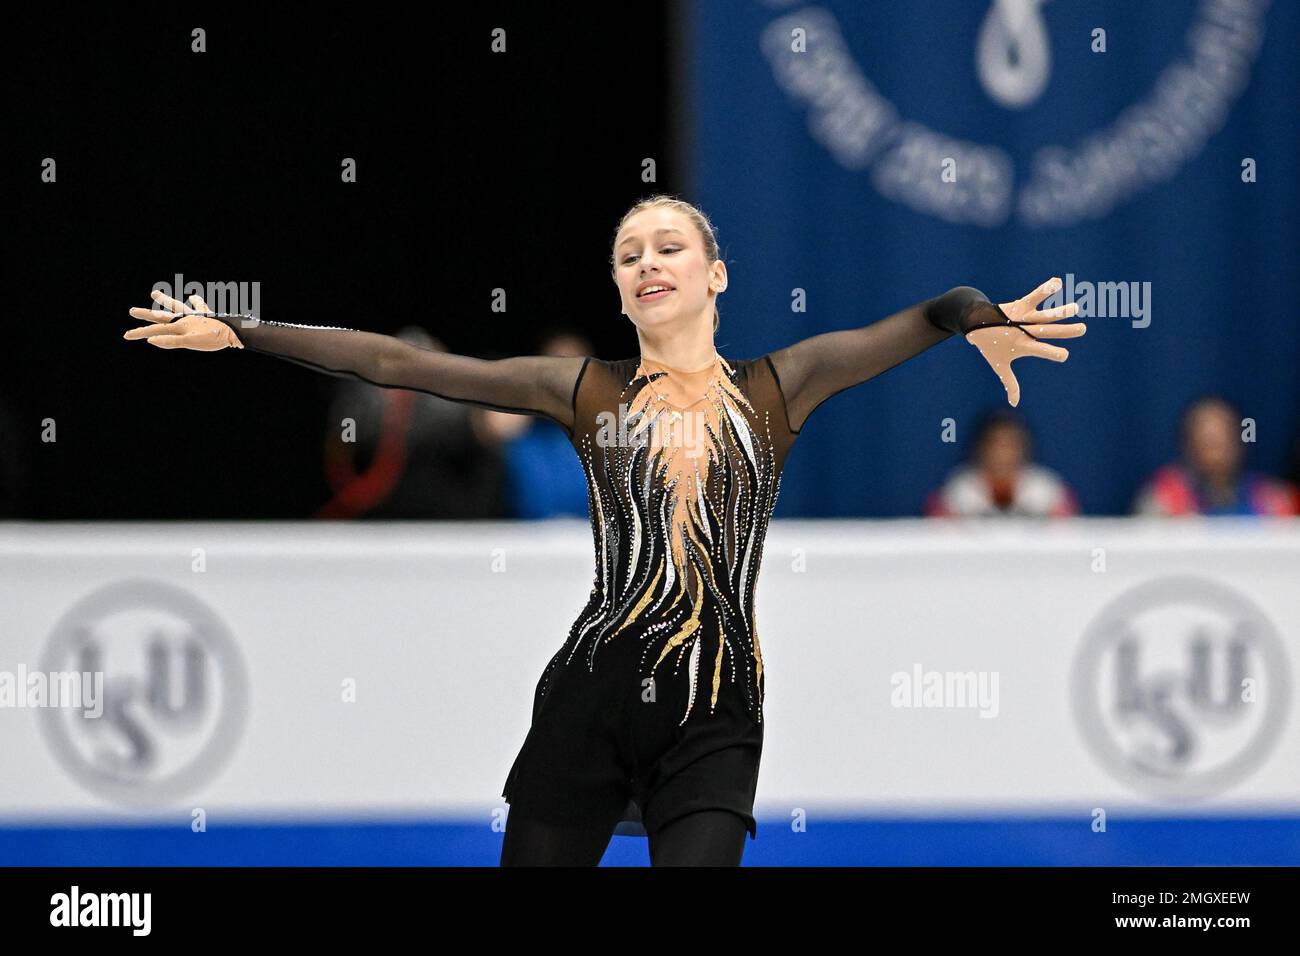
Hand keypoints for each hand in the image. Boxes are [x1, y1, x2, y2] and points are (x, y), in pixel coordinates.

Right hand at [124, 290, 244, 350]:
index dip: (140, 333)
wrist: (234, 331)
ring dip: (165, 300)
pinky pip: (199, 307)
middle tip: (132, 310)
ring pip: (176, 306)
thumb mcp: (189, 342)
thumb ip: (170, 341)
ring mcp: (195, 315)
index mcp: (179, 325)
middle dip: (146, 314)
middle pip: (161, 315)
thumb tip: (150, 340)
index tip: (126, 335)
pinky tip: (193, 297)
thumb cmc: (212, 338)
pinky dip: (195, 302)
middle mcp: (184, 318)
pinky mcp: (206, 315)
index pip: (155, 330)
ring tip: (154, 292)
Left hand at [966, 276, 1084, 406]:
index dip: (1052, 353)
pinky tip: (1057, 282)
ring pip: (1043, 314)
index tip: (1064, 355)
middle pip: (1047, 331)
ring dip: (1059, 310)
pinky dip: (1044, 289)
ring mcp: (1022, 317)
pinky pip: (1034, 296)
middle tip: (1083, 329)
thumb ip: (1010, 384)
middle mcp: (1024, 331)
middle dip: (1065, 331)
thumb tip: (1014, 404)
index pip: (1041, 351)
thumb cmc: (989, 346)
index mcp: (1022, 346)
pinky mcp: (1019, 304)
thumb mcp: (999, 365)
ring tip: (1076, 307)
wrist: (973, 323)